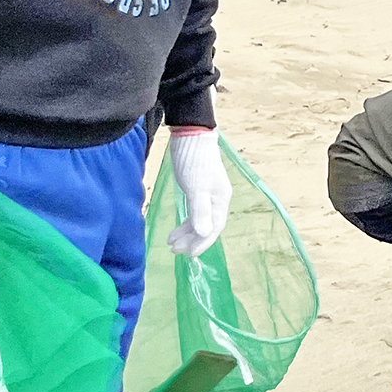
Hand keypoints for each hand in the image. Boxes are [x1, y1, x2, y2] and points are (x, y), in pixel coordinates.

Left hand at [168, 128, 232, 255]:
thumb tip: (204, 234)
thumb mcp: (196, 187)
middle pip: (207, 226)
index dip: (202, 243)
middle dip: (192, 240)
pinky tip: (175, 228)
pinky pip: (194, 211)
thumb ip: (200, 211)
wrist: (190, 135)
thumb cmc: (194, 161)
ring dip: (187, 233)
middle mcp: (217, 199)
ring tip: (171, 243)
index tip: (188, 255)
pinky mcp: (197, 188)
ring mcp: (207, 193)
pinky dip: (185, 222)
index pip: (214, 228)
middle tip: (174, 251)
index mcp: (220, 199)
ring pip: (199, 220)